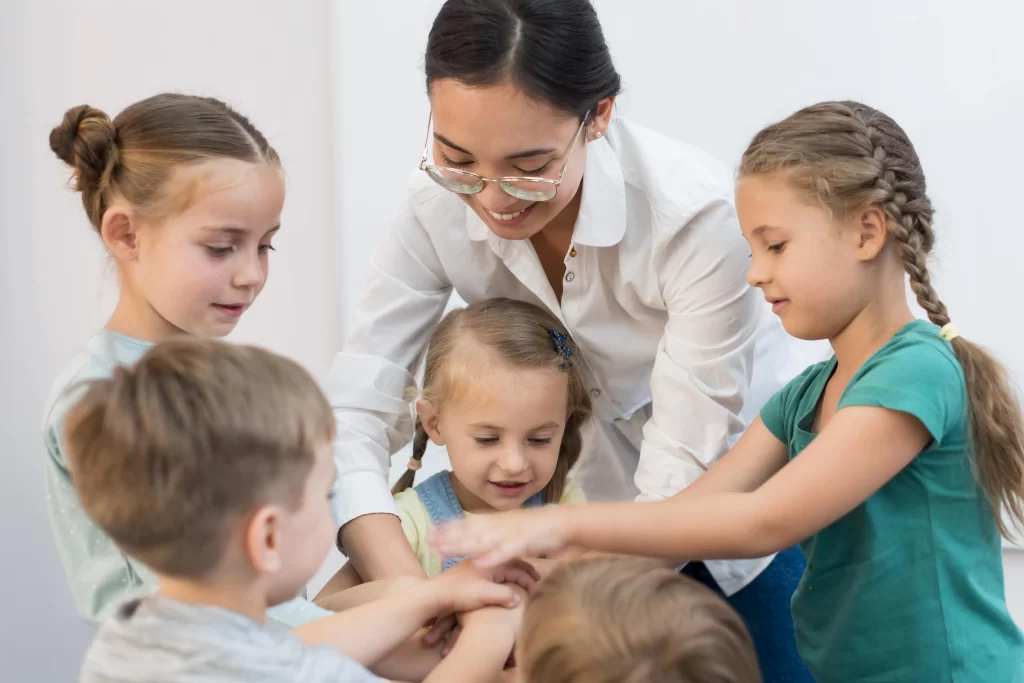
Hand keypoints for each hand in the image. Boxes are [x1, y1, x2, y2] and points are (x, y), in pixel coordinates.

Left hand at [429, 507, 568, 567]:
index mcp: (498, 521)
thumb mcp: (513, 527)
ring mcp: (511, 533)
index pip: (469, 523)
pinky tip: (478, 564)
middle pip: (470, 532)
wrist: (565, 523)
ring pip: (482, 540)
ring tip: (444, 551)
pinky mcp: (523, 543)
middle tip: (428, 543)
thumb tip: (481, 538)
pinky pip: (504, 552)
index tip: (430, 532)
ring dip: (462, 545)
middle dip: (448, 537)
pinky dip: (492, 558)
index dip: (449, 527)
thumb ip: (497, 530)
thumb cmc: (539, 528)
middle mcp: (500, 525)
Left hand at [429, 558, 539, 611]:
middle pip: (509, 561)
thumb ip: (504, 595)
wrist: (433, 596)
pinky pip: (491, 570)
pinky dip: (502, 575)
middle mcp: (482, 559)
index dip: (528, 576)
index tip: (537, 585)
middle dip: (524, 570)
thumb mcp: (484, 594)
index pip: (515, 565)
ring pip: (500, 564)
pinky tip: (503, 582)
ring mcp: (474, 565)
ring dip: (513, 571)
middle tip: (535, 580)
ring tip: (522, 580)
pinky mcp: (468, 574)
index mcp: (488, 562)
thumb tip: (518, 599)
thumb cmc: (459, 593)